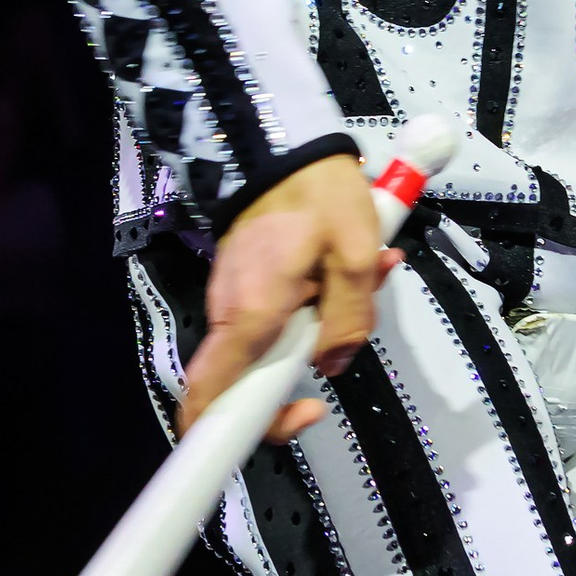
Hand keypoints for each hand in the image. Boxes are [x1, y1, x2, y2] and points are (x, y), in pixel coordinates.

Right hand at [179, 154, 395, 442]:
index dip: (228, 434)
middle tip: (342, 350)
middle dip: (305, 369)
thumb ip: (349, 318)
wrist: (284, 140)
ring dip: (320, 322)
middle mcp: (230, 312)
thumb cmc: (317, 191)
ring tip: (366, 278)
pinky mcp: (247, 280)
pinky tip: (349, 266)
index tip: (276, 432)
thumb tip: (334, 363)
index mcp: (250, 314)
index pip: (209, 398)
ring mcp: (234, 296)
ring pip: (273, 339)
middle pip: (251, 378)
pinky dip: (312, 299)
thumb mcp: (354, 254)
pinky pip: (276, 310)